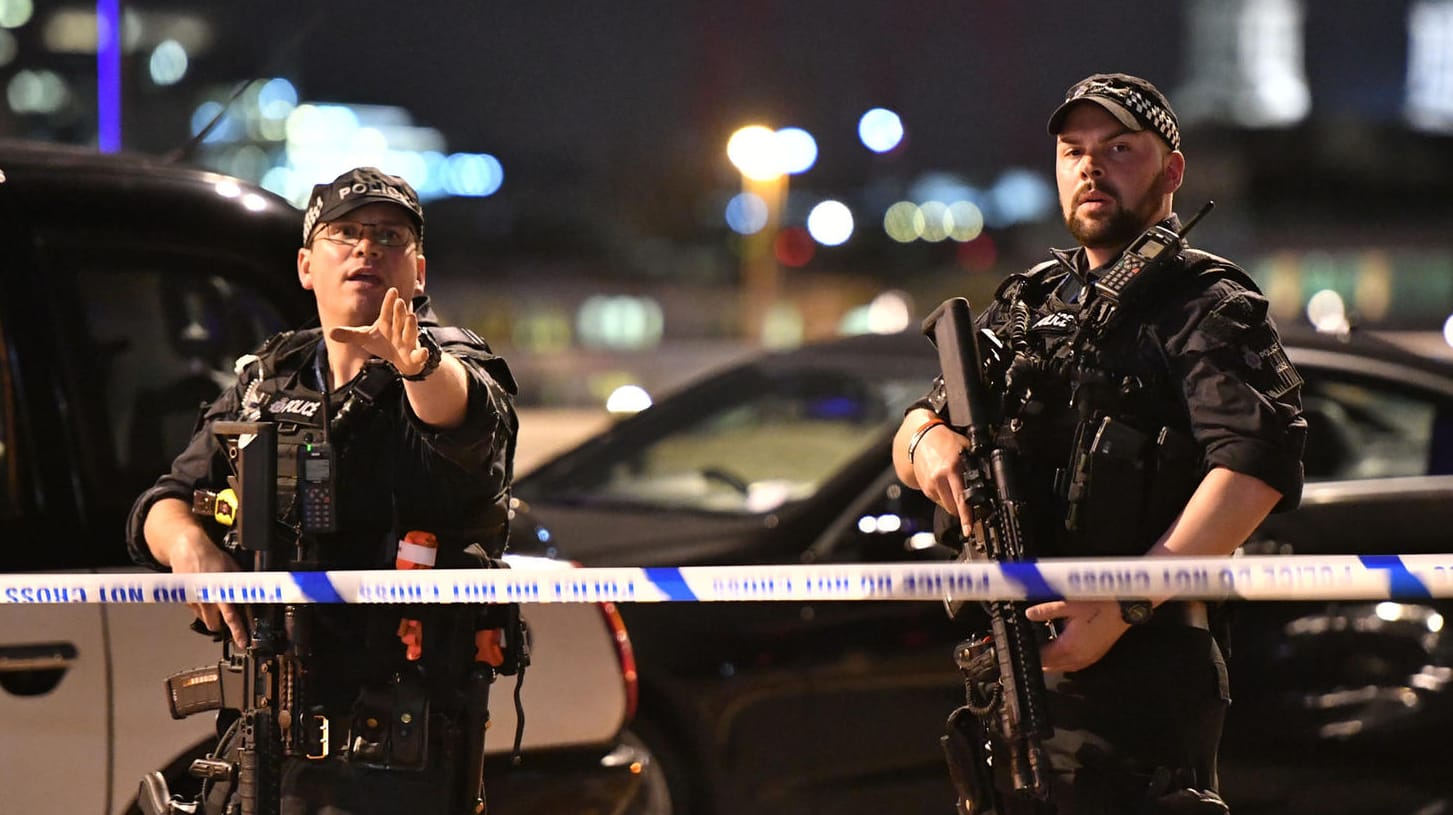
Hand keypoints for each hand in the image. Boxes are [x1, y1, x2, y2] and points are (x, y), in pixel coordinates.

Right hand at [166, 531, 247, 648]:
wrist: (188, 551)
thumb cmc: (211, 558)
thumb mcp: (234, 570)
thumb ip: (242, 585)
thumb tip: (254, 595)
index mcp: (219, 593)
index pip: (231, 618)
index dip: (238, 632)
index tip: (242, 642)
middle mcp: (205, 600)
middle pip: (215, 625)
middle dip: (223, 626)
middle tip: (230, 620)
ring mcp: (194, 601)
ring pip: (205, 619)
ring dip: (213, 617)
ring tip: (218, 605)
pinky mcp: (186, 600)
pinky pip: (197, 611)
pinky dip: (204, 609)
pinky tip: (207, 597)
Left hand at [327, 287, 428, 375]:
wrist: (401, 359)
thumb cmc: (384, 343)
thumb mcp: (365, 338)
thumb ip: (350, 335)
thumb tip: (330, 333)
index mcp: (387, 324)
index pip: (387, 312)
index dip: (389, 302)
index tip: (392, 291)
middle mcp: (399, 330)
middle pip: (399, 320)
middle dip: (399, 312)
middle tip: (400, 302)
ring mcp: (407, 343)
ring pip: (410, 334)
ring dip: (410, 326)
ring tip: (411, 317)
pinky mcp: (414, 356)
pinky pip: (419, 355)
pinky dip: (422, 353)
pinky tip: (422, 351)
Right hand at [909, 422, 976, 535]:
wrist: (922, 438)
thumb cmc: (945, 442)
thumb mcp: (965, 448)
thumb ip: (975, 464)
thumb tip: (989, 481)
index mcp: (952, 468)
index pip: (962, 498)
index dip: (966, 516)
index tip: (969, 529)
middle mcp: (939, 478)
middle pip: (953, 507)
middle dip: (963, 510)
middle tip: (970, 507)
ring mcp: (930, 484)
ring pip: (946, 506)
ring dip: (954, 503)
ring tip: (956, 488)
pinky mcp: (925, 488)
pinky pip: (939, 500)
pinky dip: (945, 497)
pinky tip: (947, 485)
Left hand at [1025, 599, 1128, 671]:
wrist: (1124, 607)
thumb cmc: (1100, 605)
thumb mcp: (1068, 604)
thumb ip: (1046, 611)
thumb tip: (1030, 614)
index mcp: (1069, 646)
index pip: (1043, 658)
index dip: (1032, 654)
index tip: (1025, 648)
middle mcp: (1079, 657)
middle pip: (1052, 666)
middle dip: (1040, 660)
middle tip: (1031, 649)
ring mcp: (1089, 658)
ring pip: (1064, 667)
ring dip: (1053, 662)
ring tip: (1043, 650)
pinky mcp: (1096, 655)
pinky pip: (1076, 664)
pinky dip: (1066, 660)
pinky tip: (1063, 650)